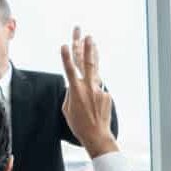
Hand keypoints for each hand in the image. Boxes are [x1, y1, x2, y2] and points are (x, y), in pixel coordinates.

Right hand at [60, 32, 116, 157]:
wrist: (97, 136)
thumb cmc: (79, 125)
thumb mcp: (67, 109)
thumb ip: (70, 94)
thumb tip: (74, 86)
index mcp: (76, 91)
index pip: (69, 70)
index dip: (66, 57)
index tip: (64, 45)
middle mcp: (88, 87)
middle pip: (86, 63)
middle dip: (85, 47)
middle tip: (85, 34)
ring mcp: (99, 90)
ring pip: (95, 70)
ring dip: (93, 54)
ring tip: (92, 41)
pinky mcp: (106, 95)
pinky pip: (97, 90)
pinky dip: (94, 94)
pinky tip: (93, 104)